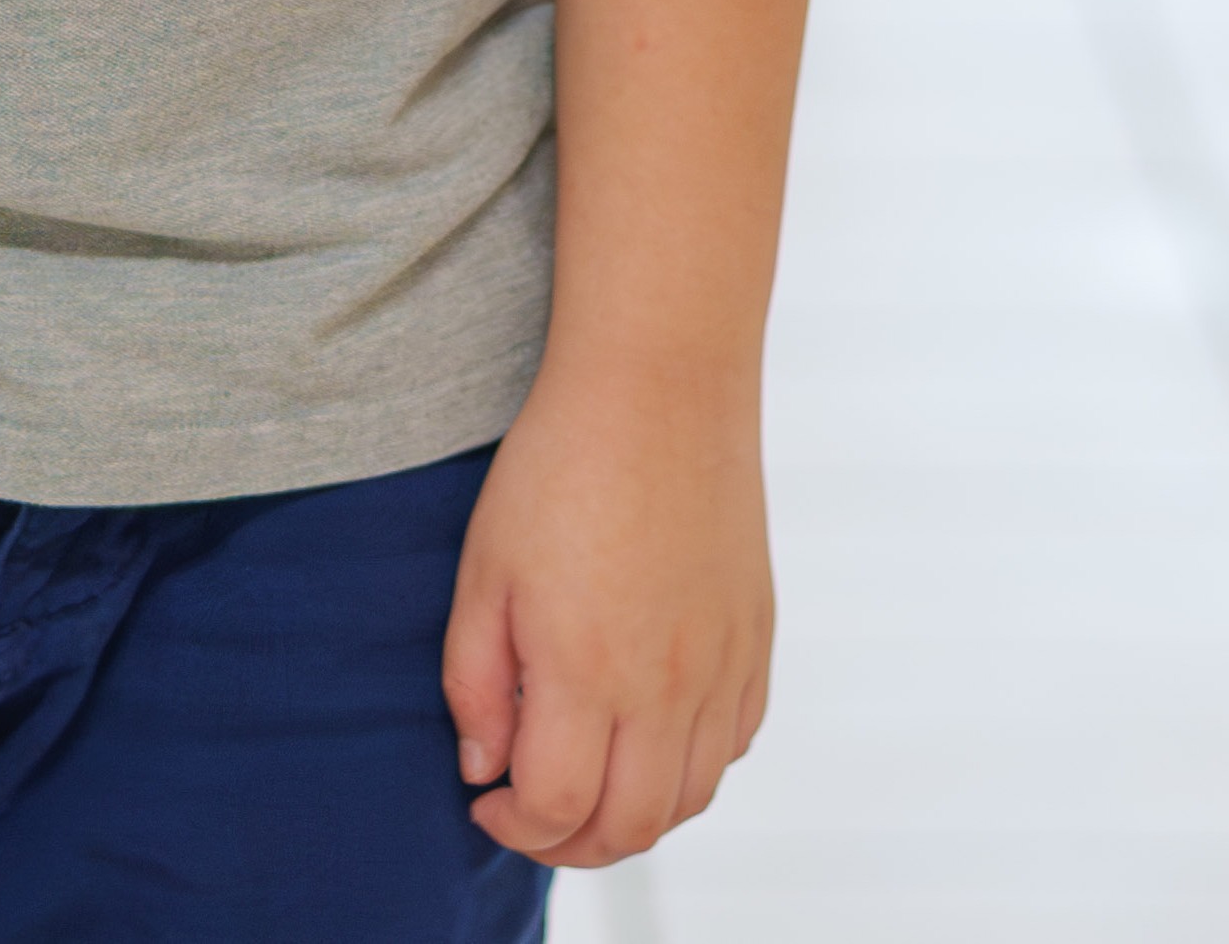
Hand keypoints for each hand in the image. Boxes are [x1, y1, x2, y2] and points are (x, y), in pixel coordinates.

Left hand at [440, 361, 773, 868]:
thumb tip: (485, 769)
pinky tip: (648, 731)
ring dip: (633, 815)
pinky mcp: (755, 641)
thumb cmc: (559, 465)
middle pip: (630, 829)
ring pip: (689, 799)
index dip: (513, 827)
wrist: (658, 385)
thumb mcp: (483, 569)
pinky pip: (733, 745)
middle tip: (531, 813)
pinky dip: (690, 767)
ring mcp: (722, 667)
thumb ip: (473, 682)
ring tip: (586, 779)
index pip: (557, 809)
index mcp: (586, 671)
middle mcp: (666, 687)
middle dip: (570, 843)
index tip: (486, 800)